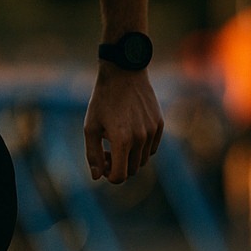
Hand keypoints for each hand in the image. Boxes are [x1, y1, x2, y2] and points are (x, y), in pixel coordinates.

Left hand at [83, 64, 163, 182]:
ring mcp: (153, 132)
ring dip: (129, 157)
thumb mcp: (90, 127)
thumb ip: (93, 154)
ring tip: (116, 142)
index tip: (102, 164)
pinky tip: (129, 133)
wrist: (124, 73)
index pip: (120, 176)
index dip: (109, 176)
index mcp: (122, 141)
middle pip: (132, 170)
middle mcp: (141, 138)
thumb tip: (96, 176)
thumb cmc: (103, 100)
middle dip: (118, 167)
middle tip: (106, 152)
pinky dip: (141, 148)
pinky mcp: (160, 125)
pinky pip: (152, 148)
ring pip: (142, 160)